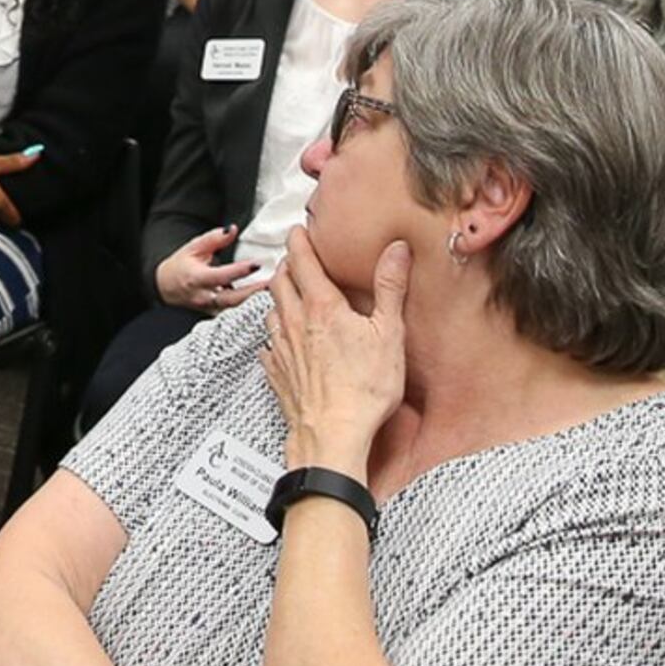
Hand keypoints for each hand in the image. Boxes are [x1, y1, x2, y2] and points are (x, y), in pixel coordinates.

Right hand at [156, 225, 264, 313]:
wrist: (166, 286)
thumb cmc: (181, 265)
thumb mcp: (194, 247)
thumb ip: (215, 238)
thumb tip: (232, 229)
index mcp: (196, 278)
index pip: (222, 275)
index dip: (240, 270)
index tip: (257, 264)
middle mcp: (203, 296)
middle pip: (231, 298)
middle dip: (253, 292)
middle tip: (272, 283)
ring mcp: (209, 309)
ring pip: (234, 309)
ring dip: (253, 301)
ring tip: (272, 292)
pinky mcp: (215, 315)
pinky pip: (233, 313)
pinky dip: (248, 307)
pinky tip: (262, 300)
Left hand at [260, 234, 407, 465]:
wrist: (333, 435)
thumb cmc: (364, 388)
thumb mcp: (389, 334)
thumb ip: (390, 288)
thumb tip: (396, 250)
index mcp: (322, 307)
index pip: (302, 260)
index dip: (299, 241)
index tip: (298, 230)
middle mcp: (295, 322)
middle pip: (280, 281)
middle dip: (286, 265)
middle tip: (295, 260)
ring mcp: (282, 348)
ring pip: (271, 310)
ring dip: (278, 298)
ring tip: (288, 296)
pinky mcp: (277, 373)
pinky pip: (268, 346)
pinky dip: (273, 336)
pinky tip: (280, 341)